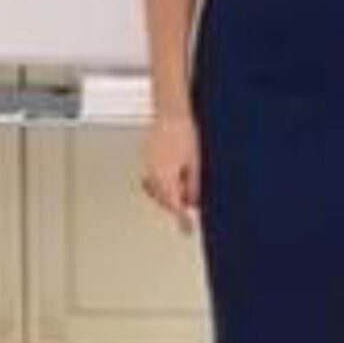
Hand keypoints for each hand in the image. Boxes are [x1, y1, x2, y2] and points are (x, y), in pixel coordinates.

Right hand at [141, 115, 200, 233]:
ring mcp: (148, 166)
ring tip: (185, 179)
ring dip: (170, 193)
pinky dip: (164, 182)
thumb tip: (193, 203)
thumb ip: (193, 186)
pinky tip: (175, 173)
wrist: (172, 112)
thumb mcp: (196, 163)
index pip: (173, 206)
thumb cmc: (185, 133)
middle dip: (177, 204)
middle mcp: (152, 174)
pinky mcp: (147, 159)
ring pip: (157, 191)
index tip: (187, 229)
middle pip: (164, 200)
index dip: (182, 220)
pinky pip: (154, 179)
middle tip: (191, 200)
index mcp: (165, 177)